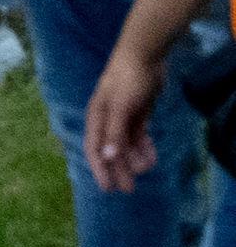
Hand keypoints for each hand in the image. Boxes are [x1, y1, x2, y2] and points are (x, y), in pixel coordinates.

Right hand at [103, 39, 180, 195]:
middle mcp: (107, 119)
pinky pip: (138, 137)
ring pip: (126, 146)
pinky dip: (144, 147)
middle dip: (119, 170)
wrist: (145, 56)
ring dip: (135, 158)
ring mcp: (122, 117)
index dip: (100, 169)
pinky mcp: (136, 114)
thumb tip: (107, 156)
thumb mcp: (121, 106)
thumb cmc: (128, 79)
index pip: (94, 148)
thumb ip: (114, 131)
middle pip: (111, 150)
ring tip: (148, 167)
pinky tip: (152, 154)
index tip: (108, 188)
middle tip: (130, 189)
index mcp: (97, 117)